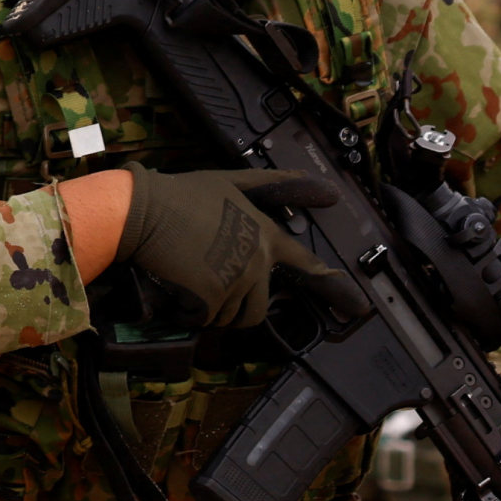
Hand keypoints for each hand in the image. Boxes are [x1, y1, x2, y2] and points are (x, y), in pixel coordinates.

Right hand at [108, 167, 367, 329]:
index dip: (329, 283)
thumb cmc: (179, 195)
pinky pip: (204, 319)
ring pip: (229, 316)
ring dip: (210, 309)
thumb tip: (327, 190)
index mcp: (265, 234)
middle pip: (259, 306)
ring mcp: (236, 280)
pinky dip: (188, 312)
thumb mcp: (230, 182)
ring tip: (189, 282)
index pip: (304, 263)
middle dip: (235, 306)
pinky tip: (176, 289)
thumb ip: (276, 185)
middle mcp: (257, 260)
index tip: (358, 307)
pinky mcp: (211, 297)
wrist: (142, 211)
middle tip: (208, 291)